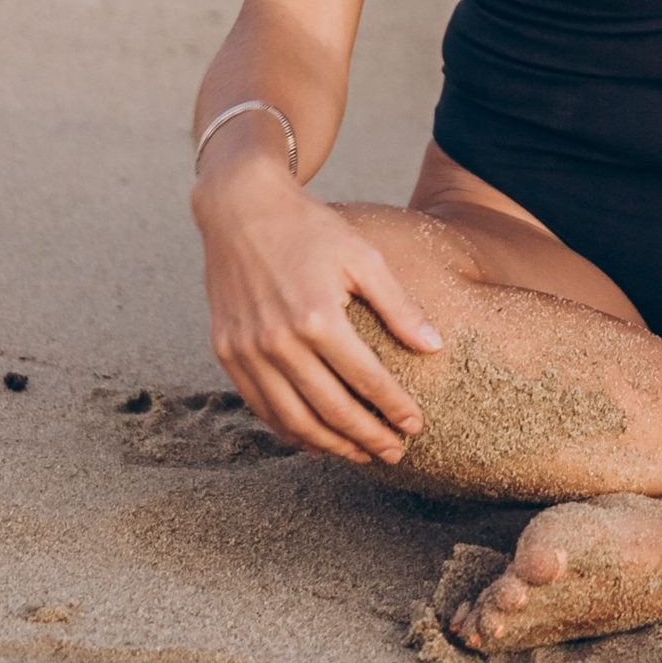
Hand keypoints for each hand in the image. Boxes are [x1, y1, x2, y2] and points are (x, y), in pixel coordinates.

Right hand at [196, 165, 444, 463]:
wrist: (240, 207)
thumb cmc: (309, 228)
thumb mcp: (362, 256)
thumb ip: (398, 305)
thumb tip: (434, 347)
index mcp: (317, 316)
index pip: (366, 380)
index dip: (394, 408)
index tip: (415, 426)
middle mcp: (278, 341)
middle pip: (331, 409)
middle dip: (367, 438)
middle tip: (394, 453)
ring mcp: (247, 351)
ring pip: (293, 419)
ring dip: (330, 444)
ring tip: (360, 455)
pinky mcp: (226, 352)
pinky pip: (261, 407)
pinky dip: (289, 430)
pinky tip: (314, 441)